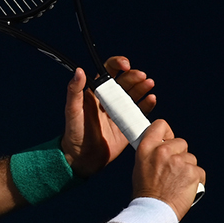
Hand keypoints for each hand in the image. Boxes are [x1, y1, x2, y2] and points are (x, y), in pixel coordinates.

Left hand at [60, 56, 155, 177]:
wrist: (83, 158)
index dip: (117, 64)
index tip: (125, 65)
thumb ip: (74, 91)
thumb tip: (79, 71)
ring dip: (143, 87)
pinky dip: (147, 104)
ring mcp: (120, 111)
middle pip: (125, 81)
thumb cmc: (73, 134)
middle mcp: (109, 99)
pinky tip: (151, 99)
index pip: (108, 72)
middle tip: (142, 77)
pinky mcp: (128, 124)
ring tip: (149, 84)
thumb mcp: (72, 111)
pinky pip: (140, 111)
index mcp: (96, 92)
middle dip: (134, 77)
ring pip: (134, 94)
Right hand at [131, 120, 205, 219]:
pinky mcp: (193, 172)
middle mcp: (163, 151)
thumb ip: (152, 153)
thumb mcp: (140, 166)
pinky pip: (199, 171)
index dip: (167, 134)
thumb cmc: (145, 192)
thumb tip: (162, 147)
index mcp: (147, 148)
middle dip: (179, 155)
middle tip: (170, 171)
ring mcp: (179, 161)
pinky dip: (195, 180)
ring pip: (191, 158)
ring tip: (176, 182)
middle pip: (181, 143)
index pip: (160, 126)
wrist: (154, 211)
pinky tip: (184, 188)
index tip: (168, 141)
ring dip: (187, 169)